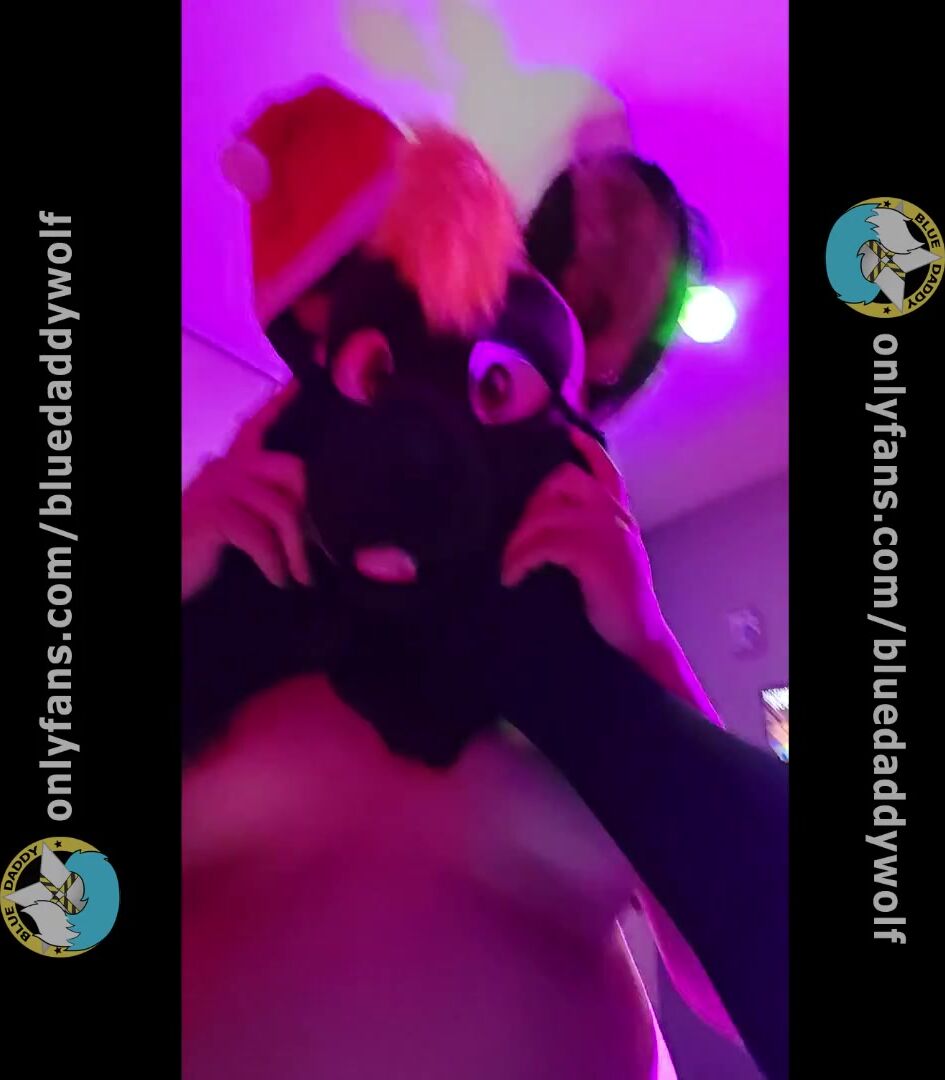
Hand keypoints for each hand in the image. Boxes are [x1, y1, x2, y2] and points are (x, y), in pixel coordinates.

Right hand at [182, 381, 310, 599]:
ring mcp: (218, 489)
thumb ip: (261, 504)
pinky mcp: (214, 515)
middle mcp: (225, 468)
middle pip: (292, 470)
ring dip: (298, 551)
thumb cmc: (198, 547)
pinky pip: (263, 537)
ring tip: (300, 575)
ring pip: (283, 511)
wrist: (169, 565)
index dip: (277, 405)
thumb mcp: (236, 519)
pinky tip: (278, 579)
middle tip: (316, 545)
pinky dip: (276, 564)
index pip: (254, 427)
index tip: (298, 383)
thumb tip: (310, 515)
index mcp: (229, 466)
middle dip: (311, 510)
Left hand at [501, 428, 667, 663]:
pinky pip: (544, 543)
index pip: (607, 471)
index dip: (589, 451)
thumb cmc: (618, 606)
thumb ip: (591, 536)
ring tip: (509, 566)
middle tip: (518, 537)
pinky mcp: (593, 554)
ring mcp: (606, 532)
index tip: (570, 434)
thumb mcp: (610, 560)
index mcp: (621, 516)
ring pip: (547, 515)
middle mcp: (616, 516)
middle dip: (533, 503)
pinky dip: (521, 559)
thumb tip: (550, 524)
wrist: (640, 639)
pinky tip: (512, 576)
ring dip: (519, 540)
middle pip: (564, 481)